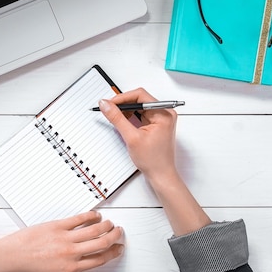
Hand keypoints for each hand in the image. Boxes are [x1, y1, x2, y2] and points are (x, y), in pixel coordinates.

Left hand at [0, 210, 123, 271]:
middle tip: (119, 232)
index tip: (118, 248)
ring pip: (94, 230)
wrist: (13, 256)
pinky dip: (90, 215)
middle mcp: (71, 254)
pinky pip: (78, 219)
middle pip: (101, 244)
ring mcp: (65, 238)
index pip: (100, 259)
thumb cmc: (30, 266)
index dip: (113, 253)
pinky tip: (95, 215)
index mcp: (71, 269)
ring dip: (106, 226)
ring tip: (110, 223)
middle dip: (114, 237)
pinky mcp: (57, 226)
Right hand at [99, 88, 210, 235]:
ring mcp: (161, 118)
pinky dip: (130, 117)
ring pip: (139, 106)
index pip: (140, 95)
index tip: (109, 103)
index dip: (122, 98)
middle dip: (123, 104)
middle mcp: (164, 113)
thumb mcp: (131, 137)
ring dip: (126, 111)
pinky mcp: (156, 124)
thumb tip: (106, 105)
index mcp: (163, 113)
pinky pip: (141, 114)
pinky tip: (123, 123)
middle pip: (139, 99)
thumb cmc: (153, 160)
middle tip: (109, 110)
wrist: (161, 175)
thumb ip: (117, 118)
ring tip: (116, 119)